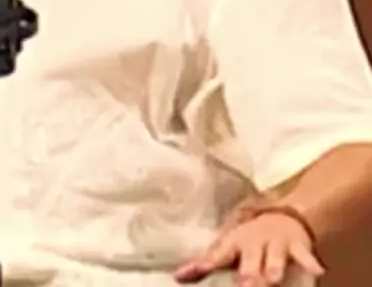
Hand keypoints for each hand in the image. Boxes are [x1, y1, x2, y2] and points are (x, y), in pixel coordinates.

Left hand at [174, 211, 325, 285]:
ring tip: (273, 278)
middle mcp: (255, 242)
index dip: (205, 263)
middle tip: (245, 285)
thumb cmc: (250, 238)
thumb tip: (178, 275)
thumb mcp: (228, 246)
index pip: (218, 253)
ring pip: (275, 258)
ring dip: (273, 267)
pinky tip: (317, 271)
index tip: (194, 271)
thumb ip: (205, 262)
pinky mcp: (298, 246)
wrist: (282, 215)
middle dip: (248, 274)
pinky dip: (311, 262)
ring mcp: (277, 243)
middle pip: (250, 260)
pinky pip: (306, 255)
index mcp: (235, 241)